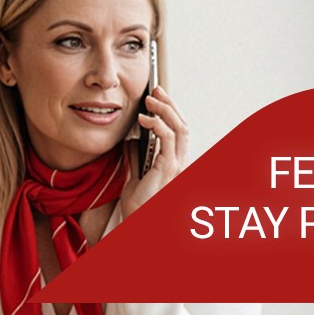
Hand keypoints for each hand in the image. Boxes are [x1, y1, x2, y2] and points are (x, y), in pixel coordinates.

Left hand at [121, 85, 188, 218]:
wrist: (137, 224)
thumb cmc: (138, 207)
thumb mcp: (134, 177)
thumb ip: (136, 159)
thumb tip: (131, 141)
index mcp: (174, 164)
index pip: (177, 131)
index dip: (169, 112)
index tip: (156, 98)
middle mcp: (181, 163)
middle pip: (182, 125)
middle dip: (170, 104)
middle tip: (155, 90)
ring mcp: (178, 165)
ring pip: (179, 127)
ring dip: (165, 109)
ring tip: (149, 99)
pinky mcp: (169, 167)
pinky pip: (168, 138)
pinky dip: (157, 124)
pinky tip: (144, 119)